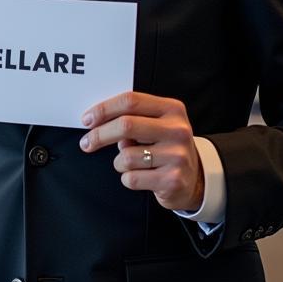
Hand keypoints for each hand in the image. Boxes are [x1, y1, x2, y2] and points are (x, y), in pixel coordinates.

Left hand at [79, 92, 204, 212]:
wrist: (196, 179)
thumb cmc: (166, 147)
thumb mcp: (157, 124)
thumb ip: (132, 117)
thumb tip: (95, 121)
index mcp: (172, 109)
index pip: (131, 101)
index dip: (104, 109)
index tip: (87, 119)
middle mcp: (177, 130)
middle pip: (126, 125)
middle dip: (99, 135)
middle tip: (86, 143)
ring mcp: (177, 156)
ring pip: (126, 155)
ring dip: (119, 162)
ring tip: (133, 163)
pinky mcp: (173, 180)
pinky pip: (132, 178)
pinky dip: (128, 178)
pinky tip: (142, 176)